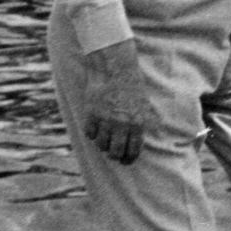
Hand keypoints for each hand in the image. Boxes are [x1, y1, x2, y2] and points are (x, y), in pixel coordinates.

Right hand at [83, 39, 156, 165]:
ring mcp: (105, 120)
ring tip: (105, 136)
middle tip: (113, 153)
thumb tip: (134, 143)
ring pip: (100, 145)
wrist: (115, 69)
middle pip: (115, 153)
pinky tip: (95, 125)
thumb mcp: (141, 105)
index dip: (129, 159)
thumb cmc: (131, 86)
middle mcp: (121, 124)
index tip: (126, 161)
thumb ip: (138, 124)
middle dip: (114, 155)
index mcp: (137, 123)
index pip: (133, 150)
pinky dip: (91, 132)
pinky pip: (89, 133)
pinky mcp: (91, 115)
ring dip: (102, 143)